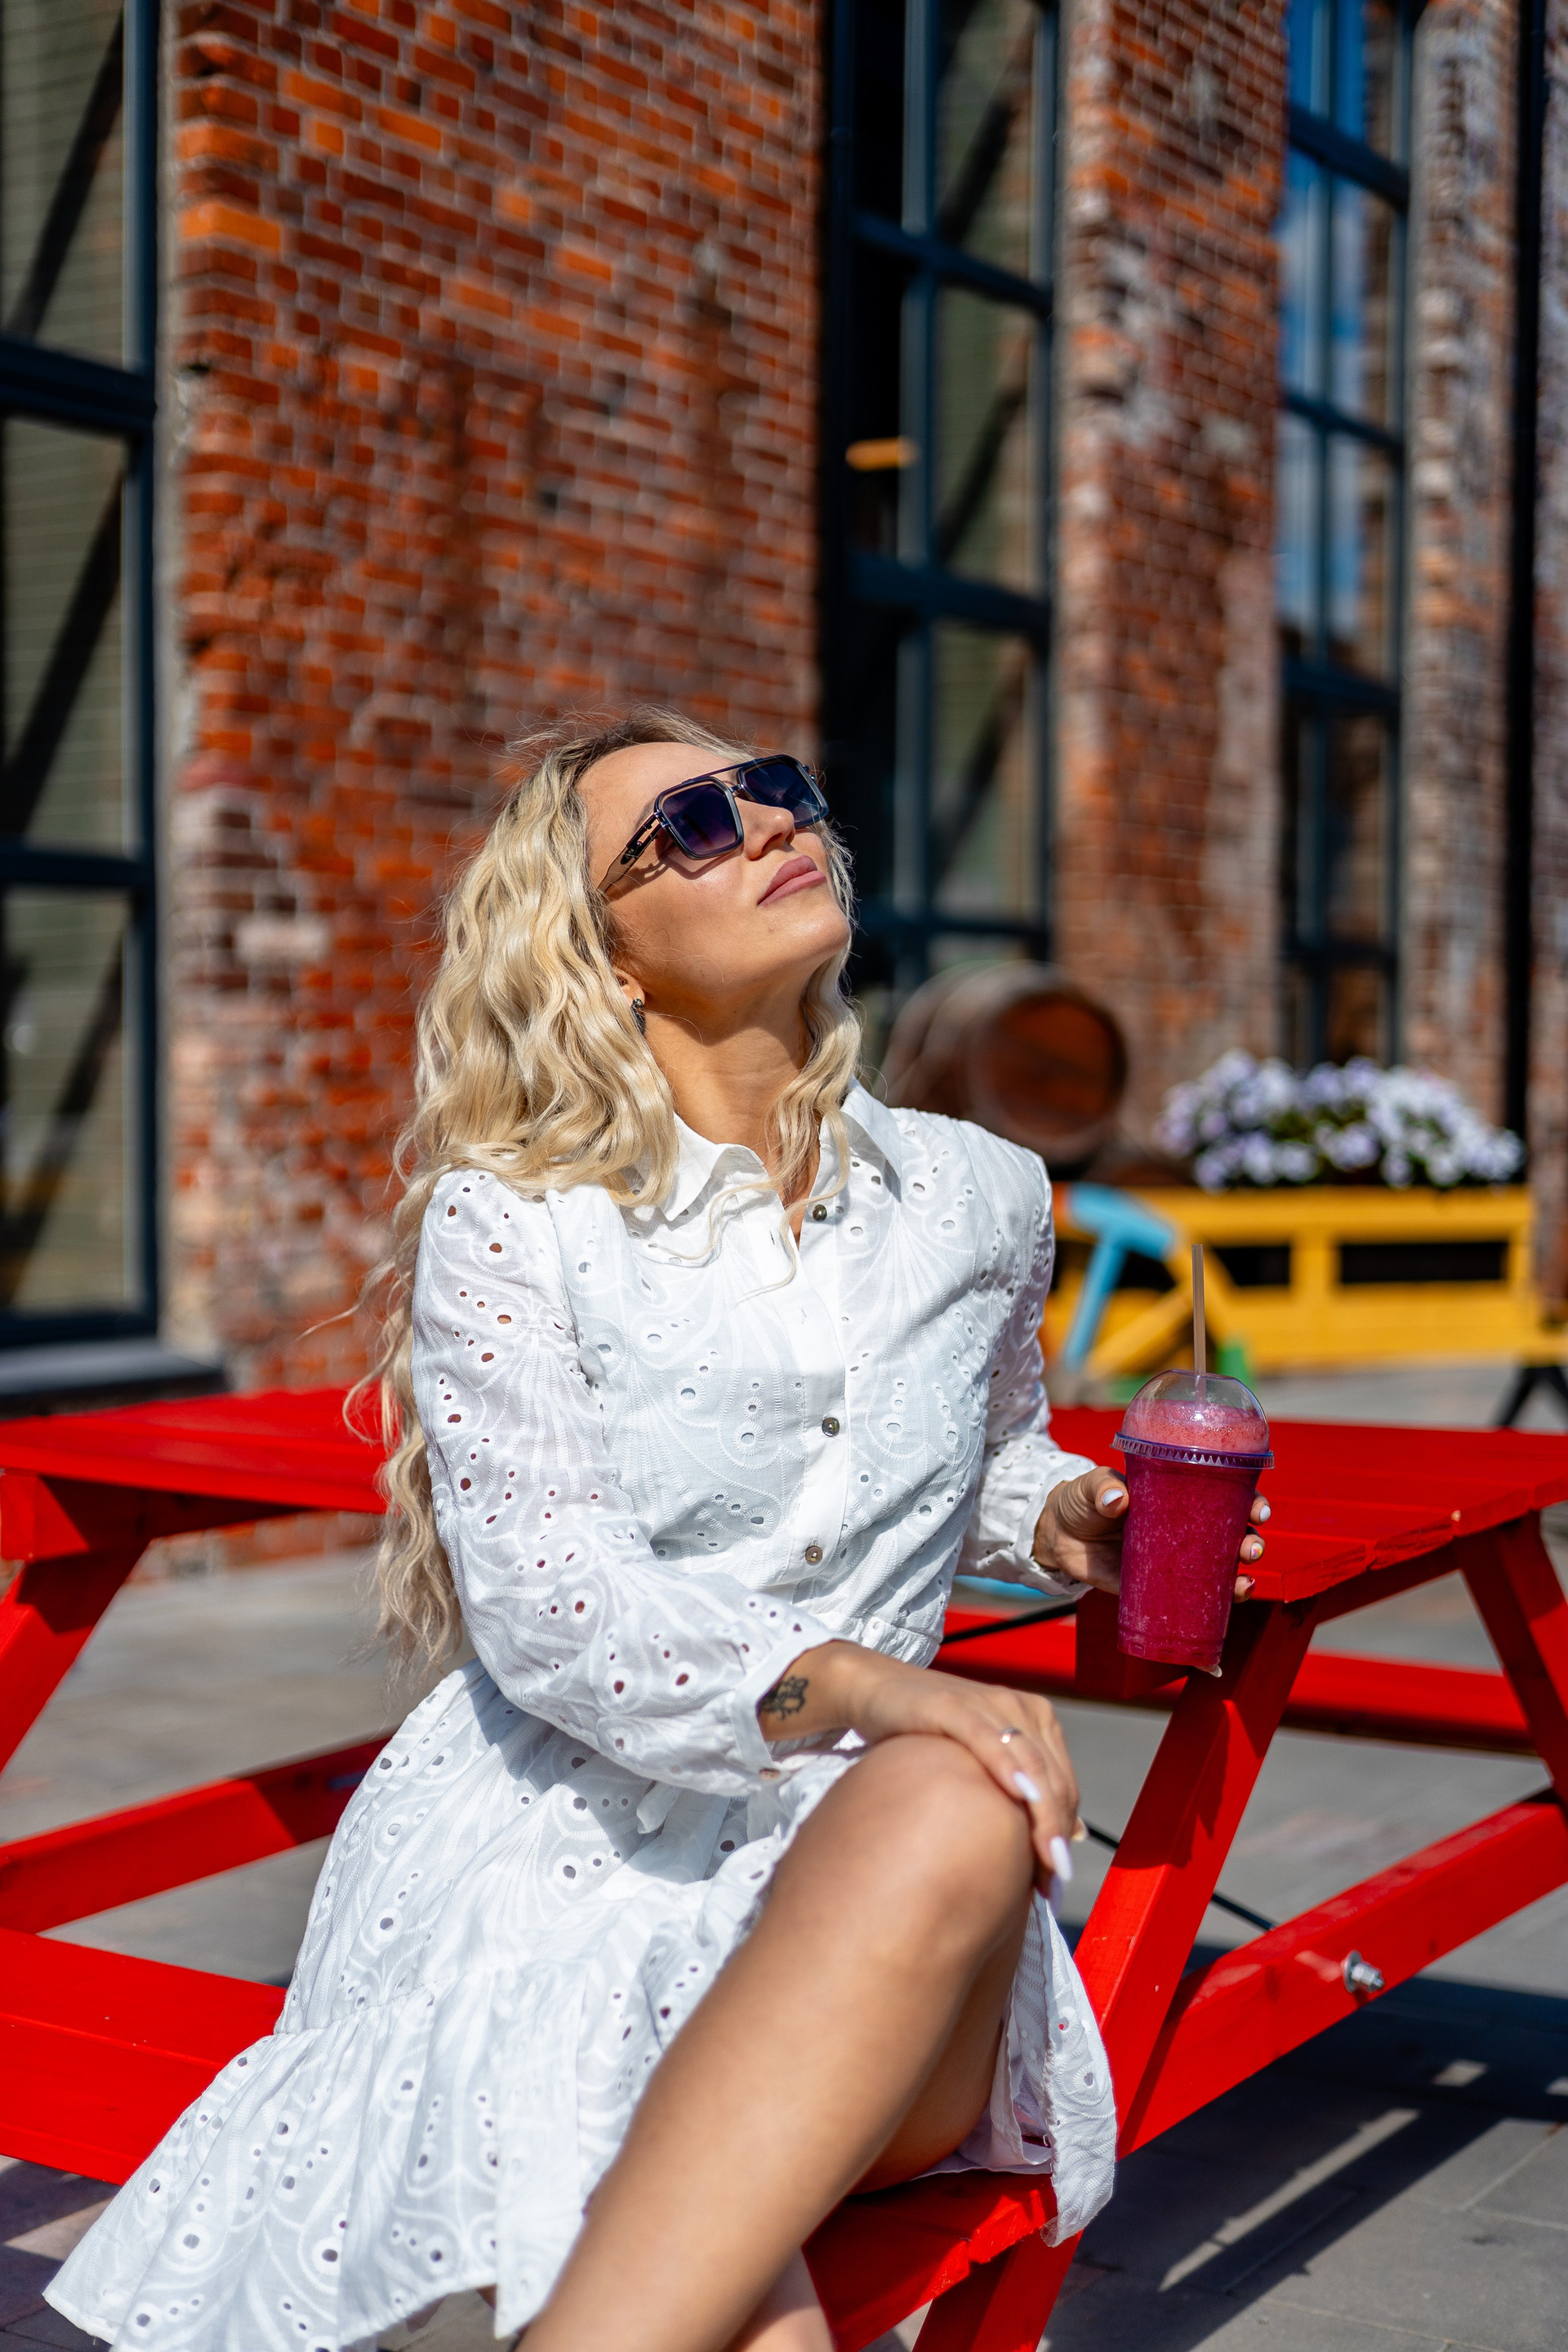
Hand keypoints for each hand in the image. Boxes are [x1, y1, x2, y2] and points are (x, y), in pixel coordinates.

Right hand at [759, 1642, 1079, 1891]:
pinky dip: (1004, 1766)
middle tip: (1055, 1884)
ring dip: (1042, 1814)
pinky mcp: (952, 1704)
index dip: (1066, 1832)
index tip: (1060, 1878)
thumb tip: (1070, 1838)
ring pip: (1030, 1762)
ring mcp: (987, 1703)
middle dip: (1057, 1834)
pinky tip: (1017, 1793)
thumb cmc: (928, 1733)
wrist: (875, 1691)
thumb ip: (1021, 1791)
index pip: (1064, 1783)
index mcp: (1033, 1718)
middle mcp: (1018, 1707)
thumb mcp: (979, 1760)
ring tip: (1046, 1860)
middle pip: (1053, 1778)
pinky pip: (985, 1738)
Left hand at [1030, 1467, 1267, 1598]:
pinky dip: (1208, 1619)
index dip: (1249, 1502)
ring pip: (1219, 1572)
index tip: (1258, 1510)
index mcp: (1179, 1495)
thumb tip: (1117, 1499)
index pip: (1225, 1496)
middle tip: (1250, 1550)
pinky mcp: (1156, 1589)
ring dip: (1239, 1581)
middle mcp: (1185, 1529)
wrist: (1058, 1534)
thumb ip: (1103, 1488)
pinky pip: (1189, 1605)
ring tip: (1243, 1586)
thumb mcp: (1093, 1486)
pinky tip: (1220, 1634)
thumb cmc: (1083, 1499)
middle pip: (1231, 1537)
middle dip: (1249, 1544)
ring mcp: (1174, 1561)